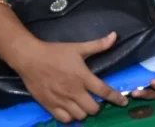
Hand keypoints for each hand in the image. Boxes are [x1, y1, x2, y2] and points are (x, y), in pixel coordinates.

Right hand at [8, 32, 127, 123]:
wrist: (30, 58)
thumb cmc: (55, 52)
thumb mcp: (78, 47)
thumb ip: (98, 45)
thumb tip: (115, 36)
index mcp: (83, 77)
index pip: (104, 91)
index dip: (116, 98)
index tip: (124, 102)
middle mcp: (74, 91)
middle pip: (93, 109)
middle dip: (98, 106)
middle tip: (95, 100)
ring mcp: (61, 100)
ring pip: (79, 116)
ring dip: (84, 112)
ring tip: (83, 105)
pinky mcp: (49, 105)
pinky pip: (64, 119)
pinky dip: (70, 117)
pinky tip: (71, 110)